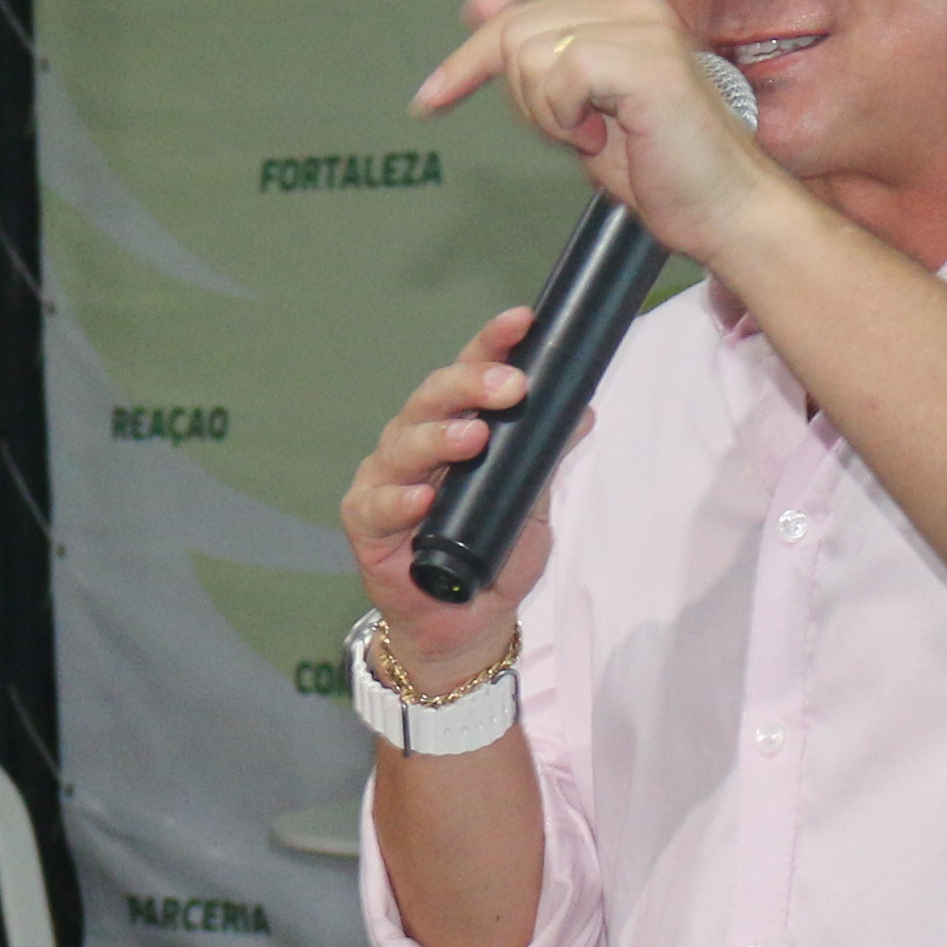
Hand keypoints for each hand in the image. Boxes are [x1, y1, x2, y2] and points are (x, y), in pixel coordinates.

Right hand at [341, 309, 566, 682]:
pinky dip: (399, 501)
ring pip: (404, 443)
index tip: (522, 322)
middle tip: (511, 386)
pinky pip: (377, 506)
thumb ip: (544, 458)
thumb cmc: (492, 555)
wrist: (467, 624)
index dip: (492, 344)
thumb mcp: (531, 503)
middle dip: (471, 384)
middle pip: (433, 397)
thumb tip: (580, 409)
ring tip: (473, 436)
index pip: (470, 374)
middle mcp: (415, 442)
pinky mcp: (365, 524)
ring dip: (439, 435)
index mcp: (453, 426)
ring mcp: (386, 480)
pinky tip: (420, 499)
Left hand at [418, 0, 795, 272]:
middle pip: (513, 34)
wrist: (722, 209)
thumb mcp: (576, 107)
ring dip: (548, 114)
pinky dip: (566, 119)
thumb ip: (536, 52)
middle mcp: (633, 3)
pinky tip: (606, 136)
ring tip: (598, 134)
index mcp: (618, 7)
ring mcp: (643, 26)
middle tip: (573, 133)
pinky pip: (560, 75)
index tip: (428, 103)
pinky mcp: (646, 60)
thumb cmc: (660, 167)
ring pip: (530, 55)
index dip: (465, 63)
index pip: (514, 16)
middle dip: (523, 101)